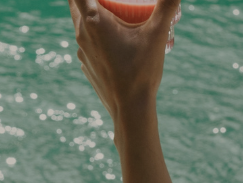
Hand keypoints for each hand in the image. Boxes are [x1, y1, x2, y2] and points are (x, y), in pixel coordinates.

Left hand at [68, 0, 180, 123]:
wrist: (131, 112)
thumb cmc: (141, 72)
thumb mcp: (157, 35)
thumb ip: (167, 6)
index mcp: (93, 21)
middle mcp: (81, 34)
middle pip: (75, 5)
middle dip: (90, 0)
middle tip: (109, 2)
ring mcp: (82, 52)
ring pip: (80, 25)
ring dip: (91, 18)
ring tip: (112, 19)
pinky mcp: (86, 66)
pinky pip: (87, 45)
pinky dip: (95, 39)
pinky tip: (112, 44)